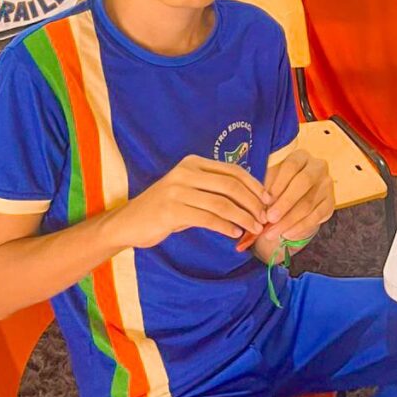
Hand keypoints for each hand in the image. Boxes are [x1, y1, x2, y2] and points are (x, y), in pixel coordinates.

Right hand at [116, 155, 270, 249]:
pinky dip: (225, 226)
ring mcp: (178, 190)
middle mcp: (186, 172)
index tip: (268, 199)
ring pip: (222, 203)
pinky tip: (235, 234)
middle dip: (252, 202)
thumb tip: (252, 198)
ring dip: (243, 217)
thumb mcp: (190, 191)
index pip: (232, 170)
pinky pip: (208, 218)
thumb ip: (214, 189)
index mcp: (193, 163)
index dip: (253, 185)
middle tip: (264, 217)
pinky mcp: (172, 210)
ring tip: (254, 228)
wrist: (128, 223)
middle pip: (231, 186)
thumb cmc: (165, 209)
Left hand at [259, 149, 334, 242]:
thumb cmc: (281, 186)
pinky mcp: (331, 202)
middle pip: (303, 183)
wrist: (300, 196)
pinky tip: (288, 234)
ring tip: (273, 232)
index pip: (291, 166)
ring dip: (289, 220)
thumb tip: (263, 206)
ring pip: (309, 203)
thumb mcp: (273, 181)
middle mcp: (318, 167)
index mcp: (301, 157)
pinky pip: (316, 216)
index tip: (266, 200)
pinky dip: (300, 227)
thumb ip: (268, 190)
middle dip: (285, 203)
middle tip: (270, 219)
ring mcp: (327, 184)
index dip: (278, 183)